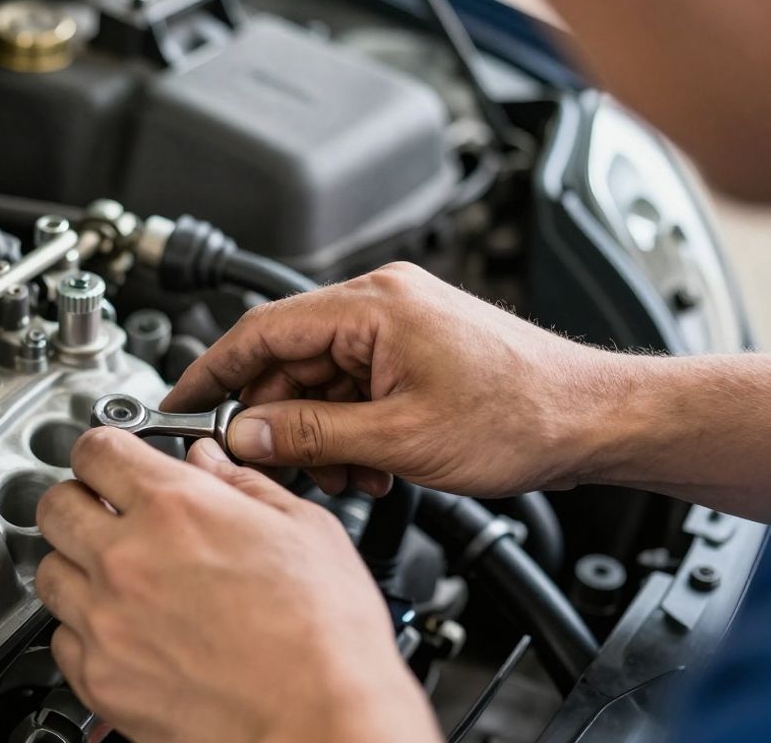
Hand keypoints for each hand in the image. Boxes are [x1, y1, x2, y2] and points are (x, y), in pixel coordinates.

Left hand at [34, 427, 438, 742]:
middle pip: (56, 505)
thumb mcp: (303, 529)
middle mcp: (126, 560)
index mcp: (174, 508)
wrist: (322, 723)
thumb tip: (208, 463)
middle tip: (106, 512)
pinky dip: (81, 628)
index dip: (104, 448)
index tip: (113, 460)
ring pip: (48, 570)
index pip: (95, 449)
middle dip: (79, 500)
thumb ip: (242, 485)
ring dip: (74, 563)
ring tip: (113, 573)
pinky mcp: (100, 679)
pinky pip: (60, 638)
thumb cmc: (325, 637)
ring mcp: (105, 622)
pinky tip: (120, 627)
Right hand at [163, 262, 621, 497]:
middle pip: (289, 359)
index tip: (179, 404)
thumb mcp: (398, 439)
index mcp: (373, 306)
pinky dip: (349, 429)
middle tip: (267, 463)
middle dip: (276, 418)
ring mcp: (400, 327)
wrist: (597, 421)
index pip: (261, 330)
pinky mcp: (416, 352)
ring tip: (344, 473)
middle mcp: (383, 304)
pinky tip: (368, 464)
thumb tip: (243, 434)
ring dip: (317, 432)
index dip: (211, 371)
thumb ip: (308, 435)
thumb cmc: (524, 414)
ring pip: (321, 380)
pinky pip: (355, 388)